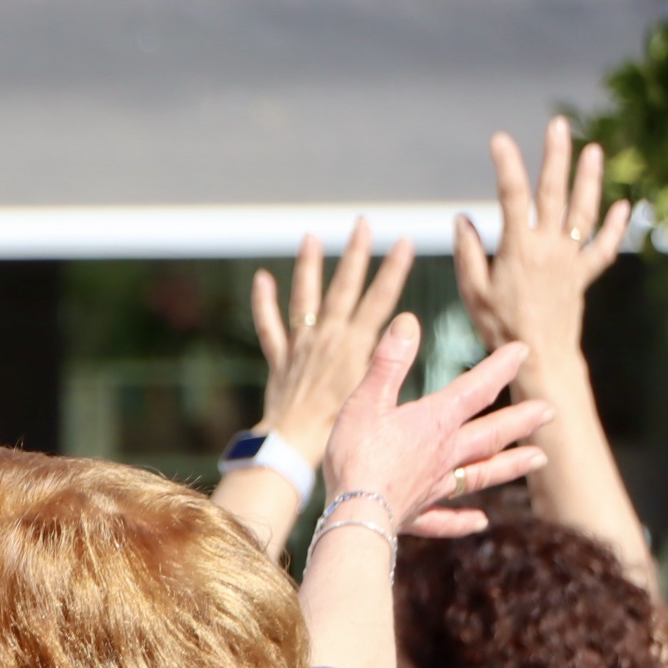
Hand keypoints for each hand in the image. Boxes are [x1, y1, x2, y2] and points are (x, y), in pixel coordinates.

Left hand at [250, 220, 414, 463]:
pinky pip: (268, 326)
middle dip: (355, 253)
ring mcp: (300, 346)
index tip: (405, 241)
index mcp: (354, 345)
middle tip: (362, 223)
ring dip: (308, 266)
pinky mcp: (279, 359)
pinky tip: (263, 278)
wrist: (294, 445)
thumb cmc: (338, 428)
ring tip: (310, 237)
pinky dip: (263, 302)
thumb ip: (384, 357)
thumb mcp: (371, 390)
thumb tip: (404, 325)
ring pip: (305, 298)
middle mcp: (327, 338)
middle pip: (343, 288)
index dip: (393, 269)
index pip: (379, 298)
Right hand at [322, 316, 550, 538]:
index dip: (500, 367)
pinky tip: (481, 522)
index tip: (523, 351)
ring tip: (541, 459)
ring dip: (511, 465)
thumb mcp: (366, 400)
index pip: (476, 388)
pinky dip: (464, 521)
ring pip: (482, 474)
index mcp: (435, 422)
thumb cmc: (356, 454)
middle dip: (522, 420)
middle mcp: (445, 454)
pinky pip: (446, 519)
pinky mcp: (418, 514)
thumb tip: (409, 321)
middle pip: (492, 433)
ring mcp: (435, 487)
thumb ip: (389, 362)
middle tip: (551, 411)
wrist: (354, 512)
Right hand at [454, 118, 630, 366]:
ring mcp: (570, 258)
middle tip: (559, 125)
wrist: (539, 356)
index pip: (511, 196)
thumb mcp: (473, 291)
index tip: (499, 140)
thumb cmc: (499, 326)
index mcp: (518, 247)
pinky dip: (616, 225)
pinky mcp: (583, 275)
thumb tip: (463, 219)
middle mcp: (549, 246)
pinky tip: (624, 206)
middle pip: (554, 191)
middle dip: (556, 155)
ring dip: (590, 178)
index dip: (506, 164)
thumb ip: (469, 253)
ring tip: (594, 150)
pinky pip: (603, 246)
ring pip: (584, 210)